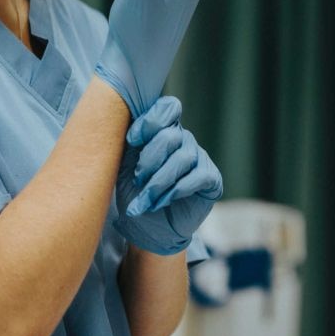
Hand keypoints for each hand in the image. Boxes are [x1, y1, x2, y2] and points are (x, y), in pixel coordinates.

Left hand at [115, 97, 222, 255]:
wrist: (146, 228)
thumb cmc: (134, 192)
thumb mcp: (124, 164)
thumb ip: (129, 142)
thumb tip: (123, 121)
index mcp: (163, 130)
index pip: (167, 108)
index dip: (150, 121)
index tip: (131, 141)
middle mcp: (183, 139)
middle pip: (171, 135)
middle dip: (149, 159)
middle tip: (137, 180)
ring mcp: (199, 158)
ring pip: (182, 158)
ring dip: (159, 181)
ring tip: (145, 199)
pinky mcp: (211, 179)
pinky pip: (198, 176)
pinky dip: (176, 190)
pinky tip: (162, 202)